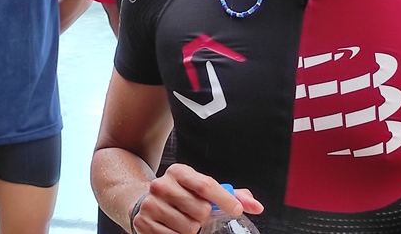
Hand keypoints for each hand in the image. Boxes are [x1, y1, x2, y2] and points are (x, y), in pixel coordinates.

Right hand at [132, 164, 263, 233]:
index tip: (236, 210)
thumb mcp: (203, 189)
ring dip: (192, 229)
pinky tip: (174, 227)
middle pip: (200, 210)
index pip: (206, 185)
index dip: (224, 200)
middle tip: (198, 214)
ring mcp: (151, 204)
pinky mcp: (143, 223)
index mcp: (179, 172)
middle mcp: (162, 184)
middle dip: (204, 217)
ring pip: (189, 228)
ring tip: (185, 220)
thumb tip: (257, 206)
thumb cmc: (183, 195)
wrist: (147, 201)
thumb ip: (231, 195)